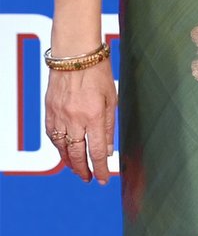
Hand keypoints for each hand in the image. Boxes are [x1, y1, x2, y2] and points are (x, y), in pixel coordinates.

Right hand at [44, 55, 115, 183]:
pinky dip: (58, 147)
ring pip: (61, 148)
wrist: (74, 56)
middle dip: (83, 170)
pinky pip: (52, 136)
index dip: (100, 168)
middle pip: (77, 154)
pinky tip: (64, 152)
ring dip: (69, 162)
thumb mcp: (111, 99)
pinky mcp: (49, 111)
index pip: (97, 151)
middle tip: (89, 179)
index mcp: (94, 116)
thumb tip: (108, 151)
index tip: (103, 180)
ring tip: (77, 169)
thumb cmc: (98, 74)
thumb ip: (109, 127)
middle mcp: (74, 119)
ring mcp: (59, 116)